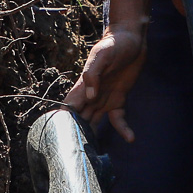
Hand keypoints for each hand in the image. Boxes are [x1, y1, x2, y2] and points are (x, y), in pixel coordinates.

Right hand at [64, 23, 147, 141]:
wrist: (131, 39)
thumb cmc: (114, 44)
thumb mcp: (102, 54)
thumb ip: (93, 74)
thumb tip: (89, 96)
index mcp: (84, 85)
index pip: (69, 106)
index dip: (64, 120)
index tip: (60, 136)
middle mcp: (91, 95)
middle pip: (80, 118)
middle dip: (77, 133)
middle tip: (76, 151)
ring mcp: (105, 98)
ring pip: (94, 121)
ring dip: (93, 136)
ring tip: (93, 153)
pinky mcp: (119, 100)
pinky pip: (118, 119)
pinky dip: (123, 129)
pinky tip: (131, 138)